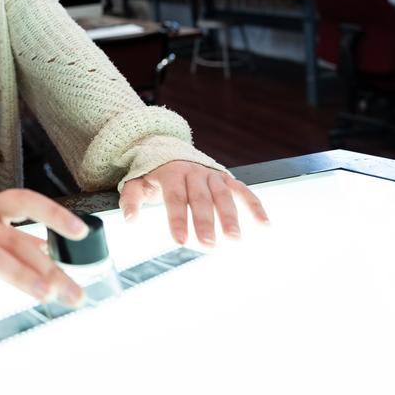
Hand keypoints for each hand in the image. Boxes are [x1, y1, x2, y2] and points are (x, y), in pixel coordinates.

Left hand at [120, 161, 268, 245]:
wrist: (170, 149)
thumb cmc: (154, 173)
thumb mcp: (137, 181)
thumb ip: (131, 199)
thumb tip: (129, 220)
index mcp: (171, 173)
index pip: (174, 198)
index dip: (177, 219)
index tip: (178, 241)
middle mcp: (194, 173)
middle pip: (200, 198)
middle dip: (205, 221)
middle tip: (208, 245)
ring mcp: (213, 175)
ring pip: (224, 195)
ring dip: (231, 216)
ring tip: (235, 239)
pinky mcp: (227, 179)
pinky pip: (243, 191)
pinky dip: (255, 206)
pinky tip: (264, 225)